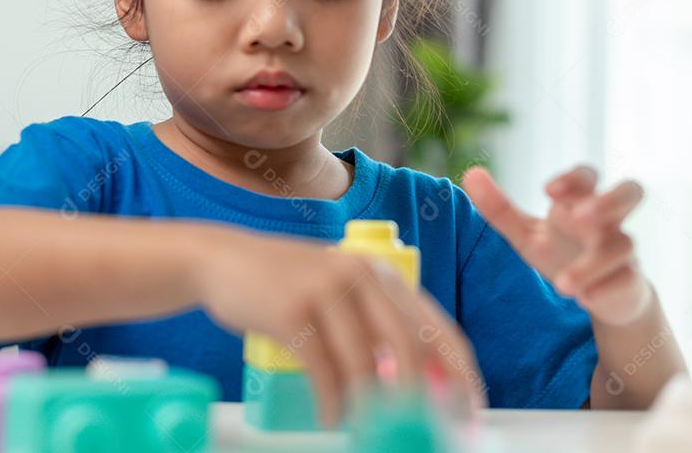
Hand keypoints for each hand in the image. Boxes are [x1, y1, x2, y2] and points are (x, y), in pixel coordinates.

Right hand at [191, 225, 485, 427]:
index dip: (460, 372)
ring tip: (371, 431)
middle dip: (423, 397)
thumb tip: (417, 382)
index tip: (469, 410)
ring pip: (365, 362)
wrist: (222, 260)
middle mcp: (358, 275)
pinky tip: (332, 419)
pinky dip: (333, 403)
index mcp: (379, 272)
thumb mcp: (337, 289)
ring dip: (372, 407)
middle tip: (423, 431)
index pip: (436, 326)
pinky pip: (324, 370)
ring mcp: (324, 291)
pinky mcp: (291, 312)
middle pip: (409, 345)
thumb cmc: (284, 284)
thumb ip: (373, 323)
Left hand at [461, 164, 652, 325]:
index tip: (547, 191)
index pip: (587, 176)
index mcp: (581, 202)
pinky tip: (585, 298)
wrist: (600, 295)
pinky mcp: (632, 281)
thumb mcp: (526, 232)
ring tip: (561, 285)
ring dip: (592, 263)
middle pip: (630, 191)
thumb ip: (498, 207)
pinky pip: (630, 280)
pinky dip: (607, 288)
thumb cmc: (562, 253)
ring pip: (624, 245)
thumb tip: (470, 172)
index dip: (573, 178)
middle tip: (579, 216)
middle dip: (608, 200)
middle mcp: (608, 221)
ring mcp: (623, 250)